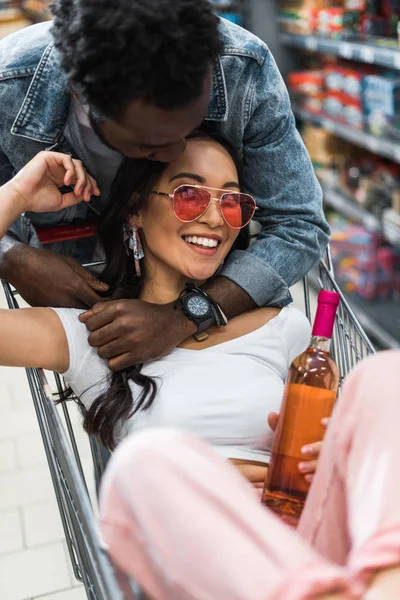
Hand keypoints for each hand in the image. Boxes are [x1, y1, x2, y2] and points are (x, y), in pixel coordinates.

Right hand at [5, 245, 108, 307]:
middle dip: (95, 309)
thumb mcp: (71, 264)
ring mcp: (56, 307)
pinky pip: (61, 313)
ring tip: (81, 303)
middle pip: (88, 311)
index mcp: (76, 287)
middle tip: (98, 304)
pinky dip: (66, 310)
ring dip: (80, 310)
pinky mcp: (47, 310)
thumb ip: (89, 278)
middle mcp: (67, 300)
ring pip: (75, 313)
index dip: (106, 304)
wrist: (21, 266)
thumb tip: (104, 287)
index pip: (97, 303)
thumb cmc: (46, 261)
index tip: (110, 303)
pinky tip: (65, 302)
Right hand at [11, 151, 99, 212]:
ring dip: (82, 178)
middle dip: (88, 183)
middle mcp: (59, 169)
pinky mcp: (49, 156)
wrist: (24, 198)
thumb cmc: (38, 200)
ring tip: (78, 190)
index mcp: (62, 178)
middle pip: (82, 170)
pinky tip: (68, 182)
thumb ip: (75, 197)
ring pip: (77, 164)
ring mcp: (55, 162)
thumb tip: (86, 194)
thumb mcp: (62, 200)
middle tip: (88, 194)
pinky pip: (67, 159)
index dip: (90, 184)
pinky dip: (71, 171)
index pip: (80, 177)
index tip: (95, 193)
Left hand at [79, 299, 195, 369]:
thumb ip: (102, 308)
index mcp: (119, 308)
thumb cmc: (147, 313)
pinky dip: (114, 362)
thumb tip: (81, 318)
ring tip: (114, 348)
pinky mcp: (138, 355)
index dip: (93, 328)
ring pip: (102, 353)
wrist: (173, 322)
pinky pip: (114, 365)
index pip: (90, 323)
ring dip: (105, 352)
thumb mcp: (126, 304)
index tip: (101, 329)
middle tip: (107, 340)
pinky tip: (121, 356)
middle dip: (97, 341)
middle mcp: (124, 324)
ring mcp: (132, 340)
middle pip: (94, 339)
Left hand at [268, 413, 329, 482]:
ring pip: (326, 462)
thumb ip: (281, 425)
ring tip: (300, 467)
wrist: (302, 465)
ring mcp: (330, 460)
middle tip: (303, 451)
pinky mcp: (326, 473)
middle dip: (316, 448)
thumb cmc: (300, 443)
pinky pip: (324, 476)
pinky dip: (315, 477)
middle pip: (327, 446)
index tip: (321, 422)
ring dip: (313, 465)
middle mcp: (330, 445)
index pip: (333, 425)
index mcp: (324, 433)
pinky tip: (306, 478)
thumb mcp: (290, 434)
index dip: (330, 423)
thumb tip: (271, 415)